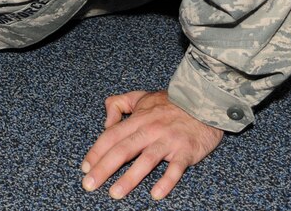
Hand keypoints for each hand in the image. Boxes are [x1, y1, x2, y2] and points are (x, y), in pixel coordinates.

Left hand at [80, 90, 223, 199]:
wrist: (205, 102)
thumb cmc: (170, 103)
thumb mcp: (141, 97)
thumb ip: (118, 104)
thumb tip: (105, 122)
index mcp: (137, 119)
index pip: (111, 136)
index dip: (96, 152)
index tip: (85, 168)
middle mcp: (150, 130)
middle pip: (122, 150)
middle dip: (104, 168)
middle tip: (90, 185)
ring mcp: (168, 141)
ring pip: (145, 161)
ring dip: (129, 178)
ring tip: (115, 193)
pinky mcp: (186, 151)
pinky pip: (175, 168)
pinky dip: (166, 181)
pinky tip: (155, 194)